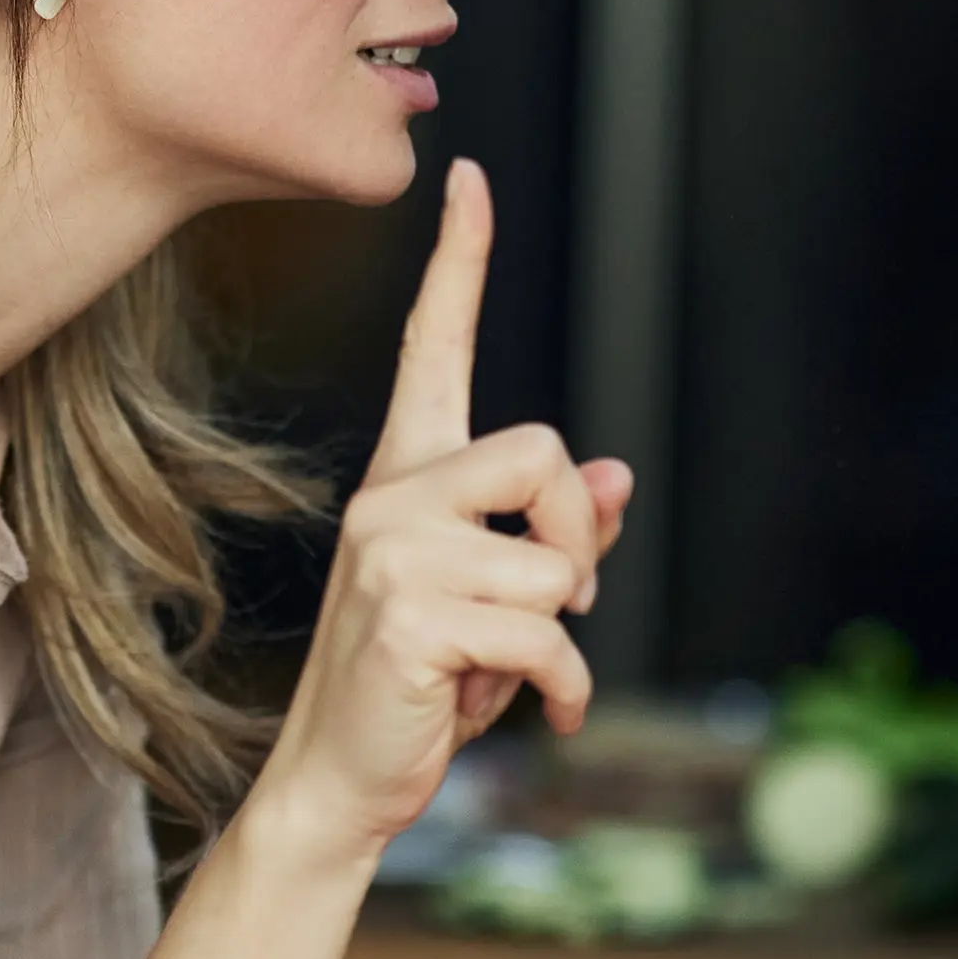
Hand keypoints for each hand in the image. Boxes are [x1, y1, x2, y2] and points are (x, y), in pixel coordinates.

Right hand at [265, 158, 633, 854]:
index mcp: (408, 477)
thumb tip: (614, 477)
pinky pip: (548, 634)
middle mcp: (392, 496)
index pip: (432, 347)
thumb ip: (554, 533)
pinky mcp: (409, 616)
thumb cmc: (423, 686)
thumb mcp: (495, 598)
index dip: (458, 261)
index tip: (466, 178)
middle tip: (553, 607)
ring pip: (556, 564)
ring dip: (559, 638)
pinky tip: (518, 713)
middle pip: (545, 452)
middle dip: (577, 539)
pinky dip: (559, 689)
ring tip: (500, 672)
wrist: (343, 780)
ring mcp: (391, 552)